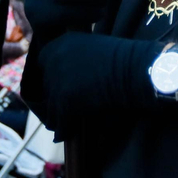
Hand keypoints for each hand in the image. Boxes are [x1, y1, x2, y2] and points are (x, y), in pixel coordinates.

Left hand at [27, 32, 155, 135]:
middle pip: (46, 88)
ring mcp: (57, 82)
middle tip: (68, 106)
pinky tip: (70, 133)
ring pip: (51, 108)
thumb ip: (72, 57)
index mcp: (57, 45)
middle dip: (56, 97)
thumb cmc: (121, 57)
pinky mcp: (65, 102)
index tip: (64, 87)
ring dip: (59, 115)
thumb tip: (67, 75)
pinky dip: (65, 130)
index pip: (43, 66)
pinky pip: (60, 124)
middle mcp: (52, 61)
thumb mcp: (89, 47)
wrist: (134, 70)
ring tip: (68, 122)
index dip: (53, 78)